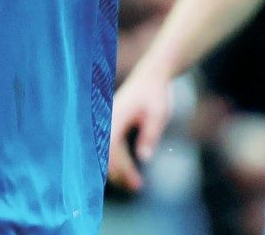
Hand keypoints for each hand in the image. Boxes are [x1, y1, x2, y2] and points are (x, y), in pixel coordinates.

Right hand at [107, 66, 173, 191]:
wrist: (151, 77)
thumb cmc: (155, 94)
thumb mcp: (158, 115)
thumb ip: (150, 135)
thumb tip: (144, 158)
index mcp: (116, 116)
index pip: (112, 149)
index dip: (121, 169)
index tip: (135, 182)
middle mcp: (107, 119)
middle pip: (106, 153)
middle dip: (119, 174)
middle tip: (136, 188)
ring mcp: (107, 121)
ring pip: (106, 151)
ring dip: (118, 169)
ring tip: (135, 185)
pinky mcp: (111, 124)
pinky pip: (110, 146)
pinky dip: (118, 160)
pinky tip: (129, 172)